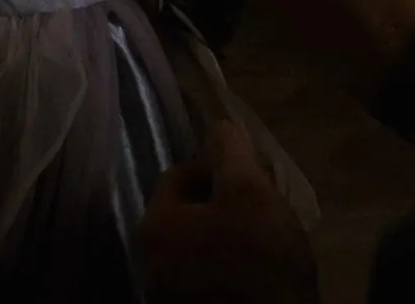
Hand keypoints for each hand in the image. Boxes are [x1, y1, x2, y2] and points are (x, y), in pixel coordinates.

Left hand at [140, 123, 319, 303]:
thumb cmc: (257, 259)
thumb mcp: (249, 192)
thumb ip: (230, 153)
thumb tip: (218, 126)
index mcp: (156, 224)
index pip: (177, 174)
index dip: (215, 165)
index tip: (251, 173)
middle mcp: (150, 262)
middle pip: (186, 214)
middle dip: (223, 201)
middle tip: (262, 204)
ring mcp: (167, 296)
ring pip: (197, 249)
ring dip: (226, 237)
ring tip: (264, 240)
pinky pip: (206, 280)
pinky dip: (228, 269)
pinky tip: (256, 274)